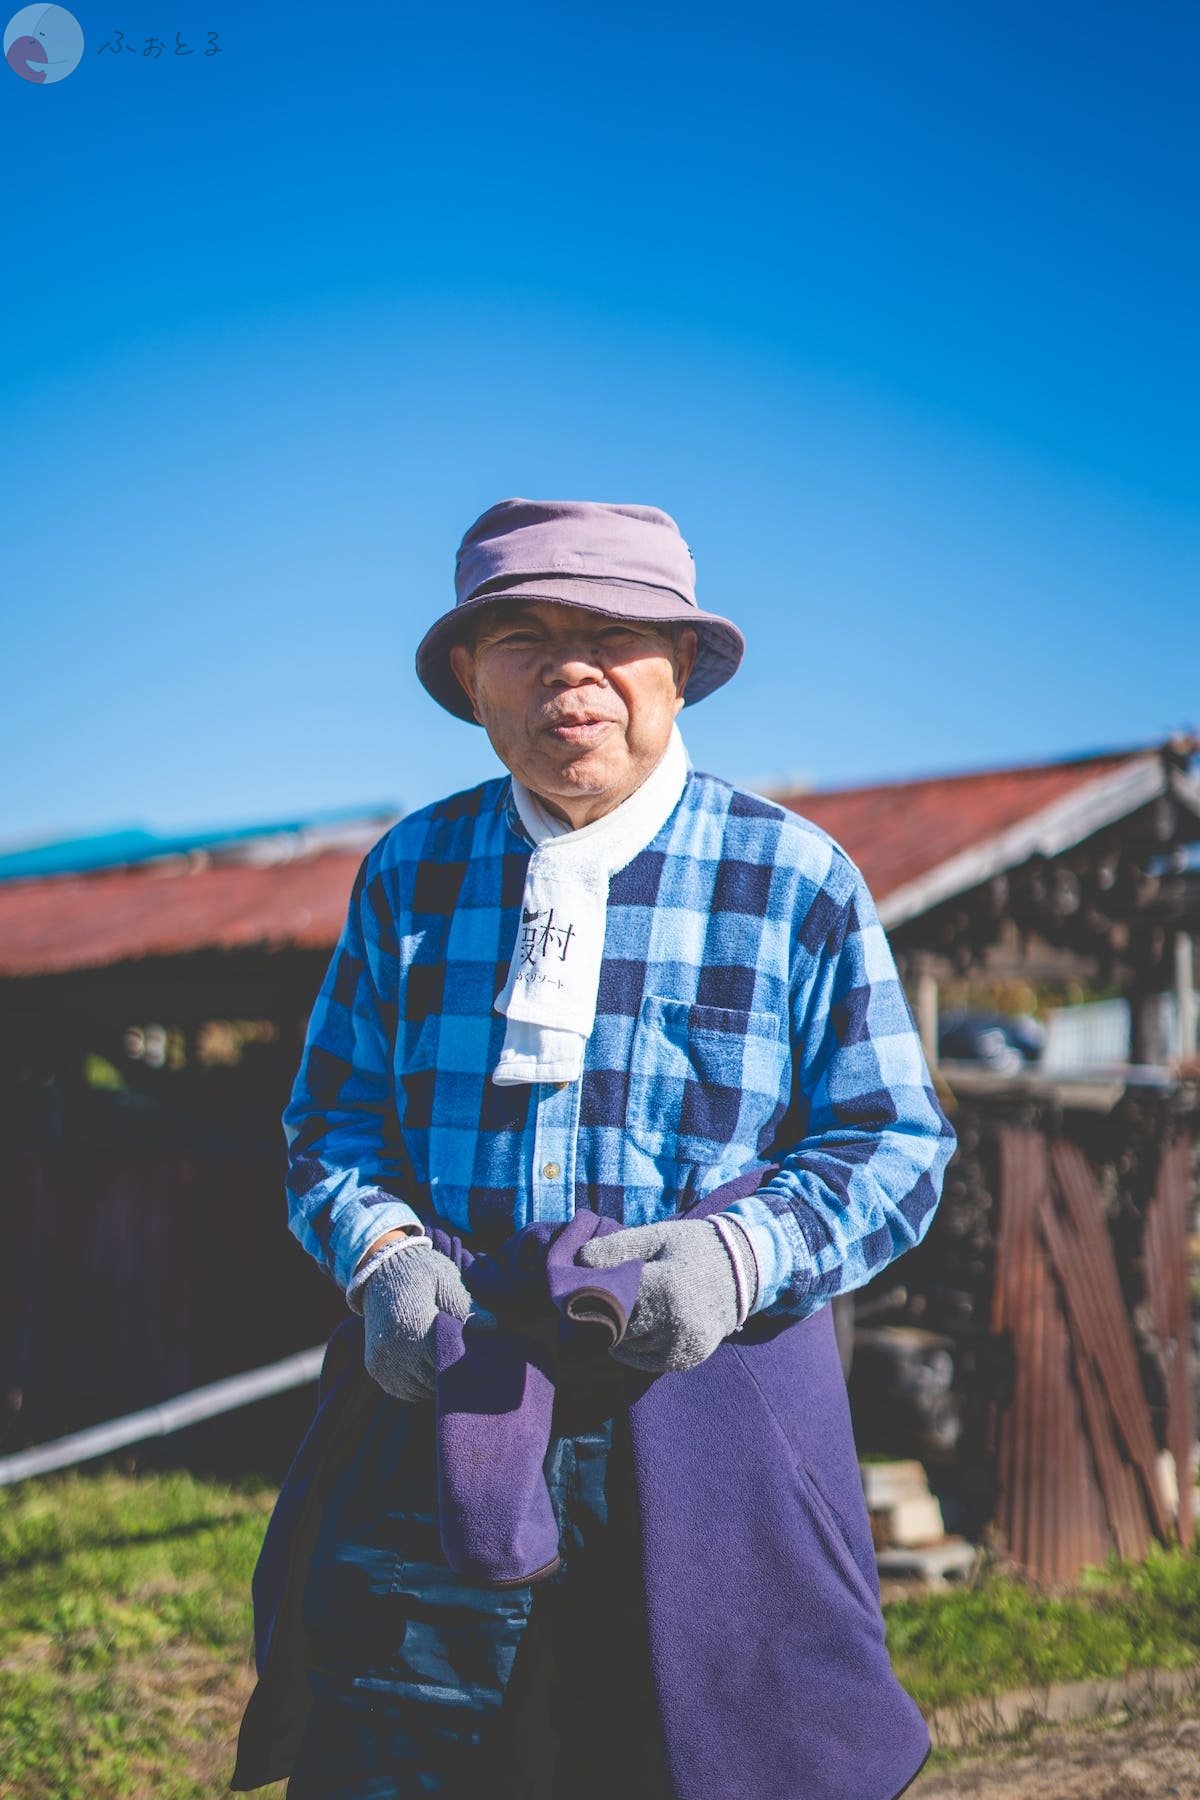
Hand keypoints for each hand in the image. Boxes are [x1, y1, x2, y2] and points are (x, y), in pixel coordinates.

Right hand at [359, 1244, 494, 1402]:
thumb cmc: (420, 1272)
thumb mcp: (445, 1280)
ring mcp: (382, 1361)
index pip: (448, 1360)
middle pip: (435, 1380)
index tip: (482, 1358)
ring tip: (451, 1365)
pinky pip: (405, 1391)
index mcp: (414, 1324)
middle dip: (453, 1374)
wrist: (380, 1271)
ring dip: (437, 1383)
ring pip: (421, 1390)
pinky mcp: (375, 1368)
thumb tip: (492, 1326)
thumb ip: (466, 1306)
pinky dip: (419, 1385)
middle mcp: (394, 1347)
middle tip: (472, 1365)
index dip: (467, 1362)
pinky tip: (431, 1369)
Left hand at [575, 1217, 757, 1373]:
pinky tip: (636, 1331)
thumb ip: (614, 1248)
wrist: (743, 1269)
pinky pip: (648, 1363)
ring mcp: (683, 1344)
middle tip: (594, 1307)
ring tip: (617, 1316)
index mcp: (662, 1285)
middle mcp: (674, 1321)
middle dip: (601, 1319)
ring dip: (617, 1336)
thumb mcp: (654, 1236)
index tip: (582, 1294)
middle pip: (615, 1330)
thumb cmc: (692, 1247)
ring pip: (628, 1349)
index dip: (590, 1299)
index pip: (608, 1302)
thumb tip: (578, 1263)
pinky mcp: (690, 1358)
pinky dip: (635, 1350)